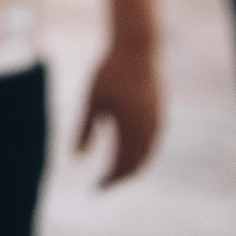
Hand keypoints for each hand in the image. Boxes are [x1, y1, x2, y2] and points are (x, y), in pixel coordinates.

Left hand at [76, 36, 161, 184]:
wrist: (137, 46)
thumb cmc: (109, 71)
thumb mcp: (92, 100)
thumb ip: (85, 130)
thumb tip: (75, 158)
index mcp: (130, 128)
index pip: (121, 166)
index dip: (109, 180)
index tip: (96, 188)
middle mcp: (147, 128)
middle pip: (136, 164)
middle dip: (120, 177)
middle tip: (104, 184)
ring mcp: (157, 120)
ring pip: (148, 154)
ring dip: (133, 167)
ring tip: (116, 172)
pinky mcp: (160, 112)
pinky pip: (153, 142)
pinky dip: (142, 153)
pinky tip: (130, 151)